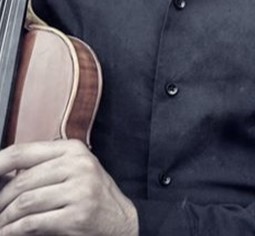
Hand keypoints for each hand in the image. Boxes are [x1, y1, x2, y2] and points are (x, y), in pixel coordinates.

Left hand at [0, 139, 137, 234]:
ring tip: (2, 224)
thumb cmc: (91, 194)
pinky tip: (10, 233)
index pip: (22, 152)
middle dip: (0, 201)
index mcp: (73, 149)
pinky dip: (14, 231)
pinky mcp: (76, 215)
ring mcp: (79, 189)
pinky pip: (32, 223)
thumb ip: (44, 167)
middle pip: (20, 181)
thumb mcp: (74, 170)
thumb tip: (3, 174)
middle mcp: (77, 165)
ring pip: (24, 202)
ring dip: (5, 218)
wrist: (121, 220)